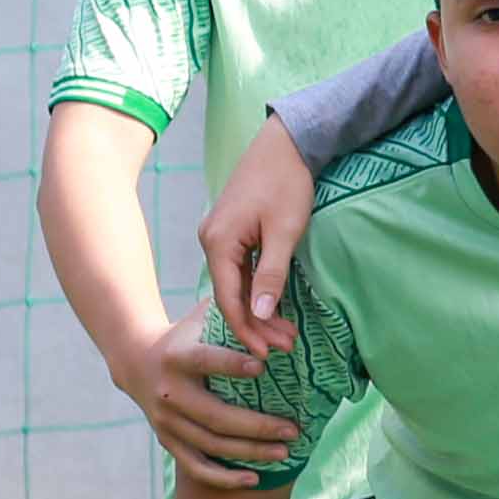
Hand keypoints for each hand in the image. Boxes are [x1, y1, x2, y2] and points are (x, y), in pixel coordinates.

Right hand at [106, 309, 296, 487]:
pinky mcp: (166, 439)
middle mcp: (169, 391)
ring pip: (209, 443)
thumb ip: (244, 318)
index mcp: (177, 356)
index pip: (204, 360)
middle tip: (294, 429)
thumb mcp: (208, 317)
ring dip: (249, 452)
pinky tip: (253, 479)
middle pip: (214, 415)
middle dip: (257, 425)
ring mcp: (165, 420)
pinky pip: (194, 465)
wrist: (137, 360)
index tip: (263, 366)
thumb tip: (290, 334)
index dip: (231, 364)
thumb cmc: (189, 334)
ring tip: (285, 452)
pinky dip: (222, 477)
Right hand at [199, 118, 317, 358]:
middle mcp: (211, 241)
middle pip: (230, 294)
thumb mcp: (285, 232)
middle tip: (286, 348)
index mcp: (218, 243)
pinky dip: (257, 289)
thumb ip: (272, 274)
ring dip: (259, 309)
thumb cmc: (287, 184)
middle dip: (257, 324)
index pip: (228, 298)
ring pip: (235, 283)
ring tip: (286, 334)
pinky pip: (239, 270)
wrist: (285, 145)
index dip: (247, 328)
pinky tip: (274, 306)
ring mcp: (218, 236)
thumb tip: (261, 313)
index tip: (267, 354)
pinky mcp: (231, 231)